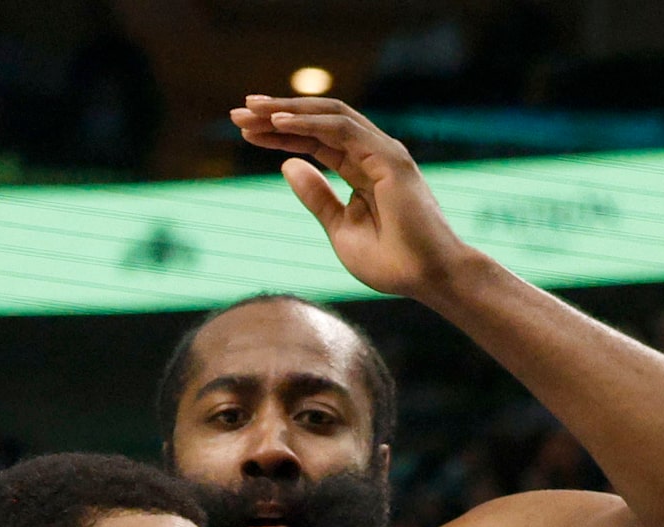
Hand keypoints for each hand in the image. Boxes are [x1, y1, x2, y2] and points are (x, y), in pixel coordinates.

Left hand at [230, 95, 472, 300]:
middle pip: (316, 123)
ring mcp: (382, 152)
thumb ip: (317, 197)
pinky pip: (343, 130)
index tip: (245, 132)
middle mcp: (371, 153)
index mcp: (360, 170)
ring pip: (328, 117)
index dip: (280, 134)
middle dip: (276, 114)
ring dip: (288, 110)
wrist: (427, 277)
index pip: (314, 141)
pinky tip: (279, 122)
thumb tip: (287, 165)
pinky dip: (310, 123)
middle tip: (236, 112)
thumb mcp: (340, 228)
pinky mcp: (389, 157)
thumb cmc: (391, 262)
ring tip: (251, 111)